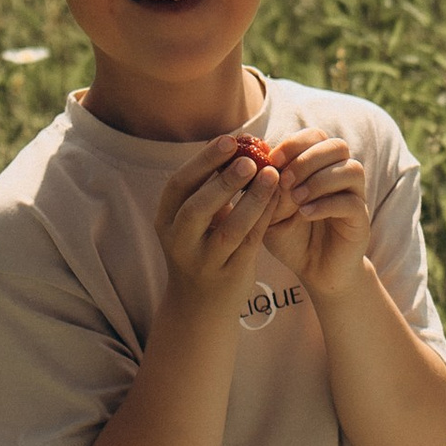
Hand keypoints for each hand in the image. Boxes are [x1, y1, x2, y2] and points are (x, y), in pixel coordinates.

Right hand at [154, 139, 279, 303]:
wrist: (200, 305)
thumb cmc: (202, 246)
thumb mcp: (196, 220)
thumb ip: (211, 187)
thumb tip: (241, 142)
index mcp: (166, 220)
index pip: (178, 186)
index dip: (202, 161)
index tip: (228, 139)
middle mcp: (179, 242)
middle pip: (196, 208)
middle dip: (223, 181)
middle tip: (249, 159)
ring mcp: (203, 261)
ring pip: (228, 229)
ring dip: (252, 200)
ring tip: (271, 175)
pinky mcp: (229, 275)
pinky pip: (250, 243)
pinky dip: (264, 218)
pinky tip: (278, 198)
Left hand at [259, 130, 371, 298]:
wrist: (315, 271)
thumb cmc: (292, 238)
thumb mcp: (271, 214)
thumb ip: (270, 192)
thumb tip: (266, 166)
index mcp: (319, 167)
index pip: (315, 136)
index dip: (295, 143)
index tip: (272, 160)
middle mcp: (340, 176)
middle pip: (337, 146)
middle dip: (308, 159)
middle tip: (285, 180)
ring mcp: (354, 196)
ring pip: (351, 168)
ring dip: (319, 180)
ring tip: (296, 199)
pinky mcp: (360, 219)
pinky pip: (351, 202)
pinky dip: (325, 204)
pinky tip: (306, 214)